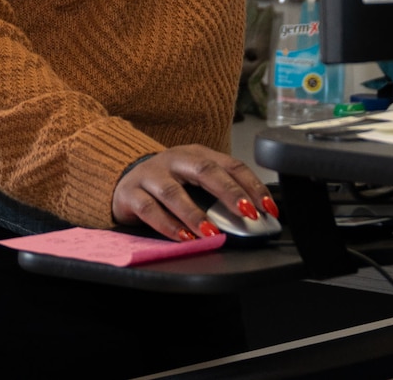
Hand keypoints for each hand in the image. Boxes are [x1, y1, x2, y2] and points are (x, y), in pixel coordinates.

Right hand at [111, 145, 275, 241]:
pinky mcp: (131, 193)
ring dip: (195, 214)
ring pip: (173, 192)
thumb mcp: (194, 181)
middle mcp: (174, 160)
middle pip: (205, 171)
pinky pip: (149, 209)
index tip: (268, 207)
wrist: (124, 179)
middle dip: (229, 193)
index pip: (230, 165)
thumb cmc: (167, 182)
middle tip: (246, 213)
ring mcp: (150, 175)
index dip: (252, 185)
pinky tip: (182, 238)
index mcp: (196, 155)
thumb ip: (218, 195)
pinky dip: (167, 225)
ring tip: (211, 233)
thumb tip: (253, 218)